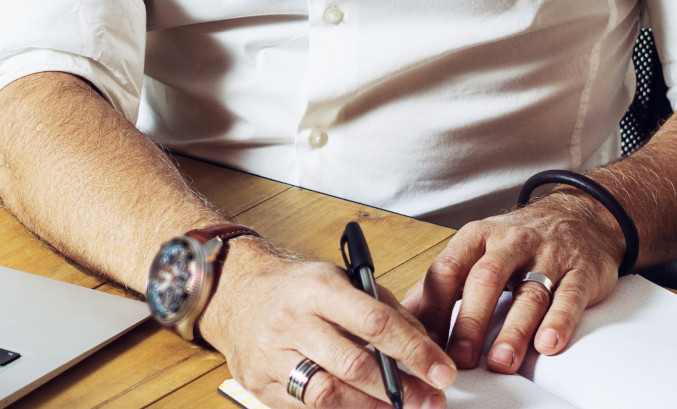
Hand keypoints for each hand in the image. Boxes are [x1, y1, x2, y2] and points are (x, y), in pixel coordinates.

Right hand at [200, 244, 456, 408]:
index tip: (441, 370)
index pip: (374, 321)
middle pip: (352, 364)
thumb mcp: (340, 280)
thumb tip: (424, 343)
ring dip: (371, 408)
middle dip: (399, 389)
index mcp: (317, 287)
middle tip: (430, 400)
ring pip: (327, 394)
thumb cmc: (295, 288)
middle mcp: (291, 320)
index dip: (414, 350)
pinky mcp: (259, 384)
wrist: (235, 293)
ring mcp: (271, 355)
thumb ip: (384, 308)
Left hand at [401, 193, 624, 373]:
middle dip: (470, 322)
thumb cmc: (518, 242)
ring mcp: (548, 256)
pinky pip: (570, 297)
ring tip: (501, 362)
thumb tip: (404, 316)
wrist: (579, 216)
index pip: (447, 270)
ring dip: (513, 331)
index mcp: (477, 237)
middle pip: (485, 281)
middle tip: (460, 358)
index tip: (423, 342)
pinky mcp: (581, 272)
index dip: (433, 308)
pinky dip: (559, 322)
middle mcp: (510, 243)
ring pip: (529, 294)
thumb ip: (442, 283)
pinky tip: (548, 344)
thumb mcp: (476, 250)